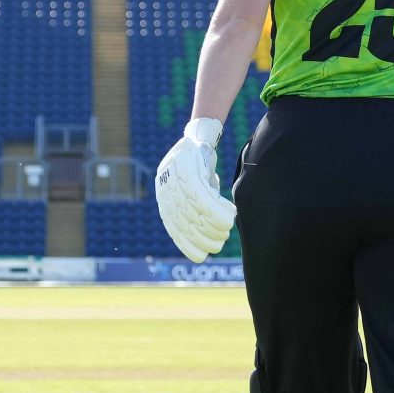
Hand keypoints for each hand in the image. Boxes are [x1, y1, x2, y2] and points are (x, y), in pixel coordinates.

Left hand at [155, 118, 235, 261]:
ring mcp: (177, 177)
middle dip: (203, 236)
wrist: (200, 136)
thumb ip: (193, 209)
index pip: (173, 227)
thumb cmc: (198, 167)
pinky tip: (230, 215)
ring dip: (214, 224)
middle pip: (185, 220)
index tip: (200, 256)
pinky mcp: (191, 167)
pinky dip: (218, 209)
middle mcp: (166, 188)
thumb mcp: (193, 190)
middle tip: (219, 244)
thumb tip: (203, 234)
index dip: (186, 244)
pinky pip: (205, 195)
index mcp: (164, 196)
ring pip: (196, 210)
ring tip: (228, 230)